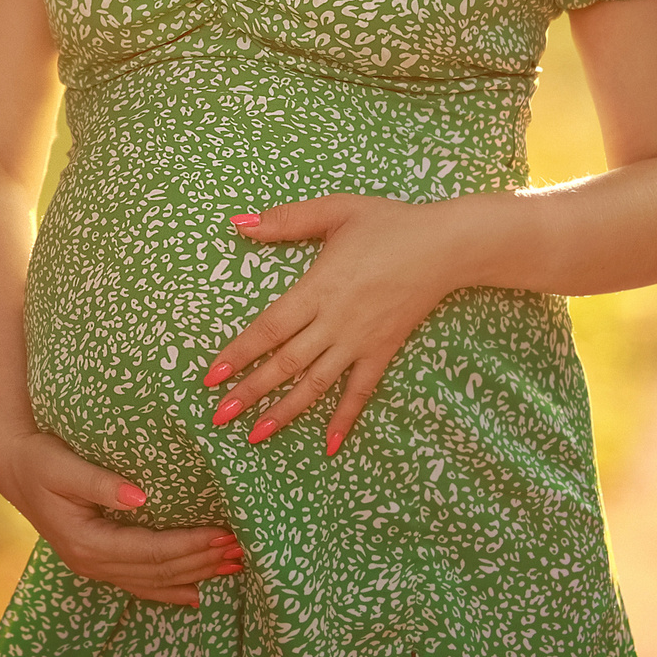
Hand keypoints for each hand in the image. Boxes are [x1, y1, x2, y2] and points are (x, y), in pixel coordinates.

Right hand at [0, 431, 244, 606]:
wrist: (12, 467)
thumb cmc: (39, 458)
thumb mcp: (62, 464)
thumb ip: (99, 482)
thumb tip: (139, 497)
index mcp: (85, 540)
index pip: (148, 550)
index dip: (188, 545)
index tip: (221, 533)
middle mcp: (91, 562)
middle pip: (157, 571)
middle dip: (200, 561)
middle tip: (240, 548)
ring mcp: (95, 566)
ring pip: (153, 581)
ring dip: (194, 575)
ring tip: (231, 565)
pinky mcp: (99, 561)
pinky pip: (140, 583)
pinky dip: (170, 590)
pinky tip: (195, 594)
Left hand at [202, 193, 479, 454]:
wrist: (445, 247)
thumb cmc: (388, 224)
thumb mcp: (335, 210)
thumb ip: (286, 219)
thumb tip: (238, 222)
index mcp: (318, 288)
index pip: (270, 327)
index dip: (239, 352)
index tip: (211, 375)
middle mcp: (335, 322)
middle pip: (286, 364)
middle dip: (250, 391)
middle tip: (219, 416)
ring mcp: (360, 341)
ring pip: (316, 384)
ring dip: (285, 411)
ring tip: (256, 435)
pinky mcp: (383, 351)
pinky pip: (361, 391)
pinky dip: (344, 418)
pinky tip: (329, 446)